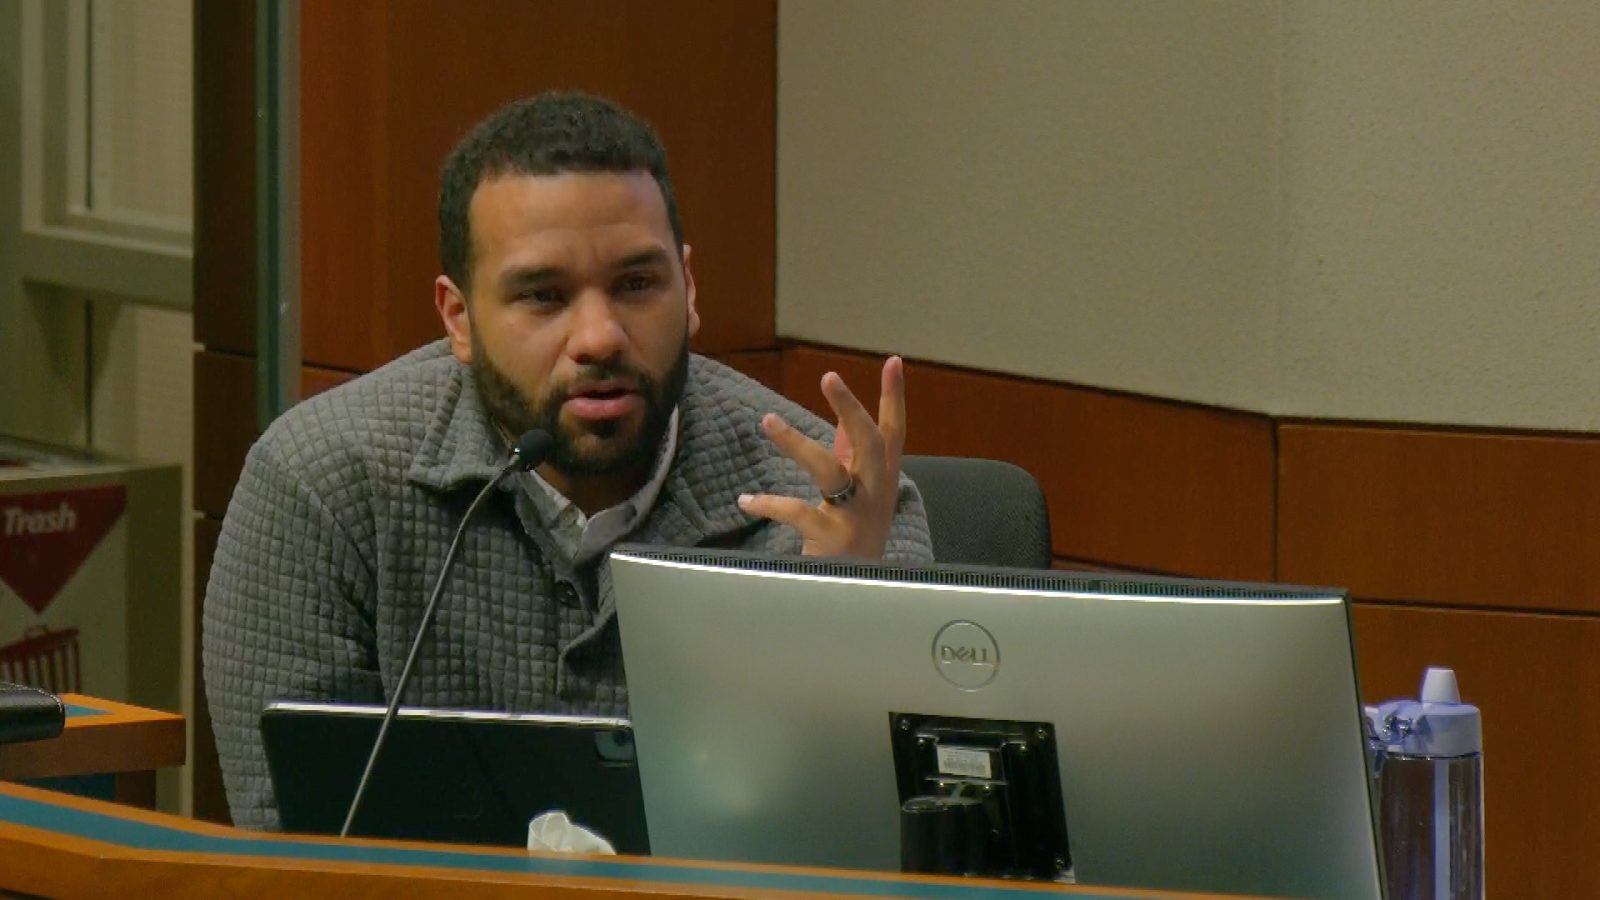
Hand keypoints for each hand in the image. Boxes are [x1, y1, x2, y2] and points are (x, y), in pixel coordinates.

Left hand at [738, 356, 905, 558]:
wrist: (861, 588)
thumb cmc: (857, 530)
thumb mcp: (862, 491)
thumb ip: (851, 454)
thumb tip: (840, 418)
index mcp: (885, 476)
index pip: (894, 430)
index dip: (894, 396)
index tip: (893, 360)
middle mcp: (876, 491)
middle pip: (869, 442)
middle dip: (850, 408)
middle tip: (829, 376)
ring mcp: (856, 514)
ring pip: (830, 471)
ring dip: (797, 443)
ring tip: (768, 420)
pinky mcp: (832, 536)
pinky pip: (798, 512)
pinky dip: (770, 503)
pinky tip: (746, 499)